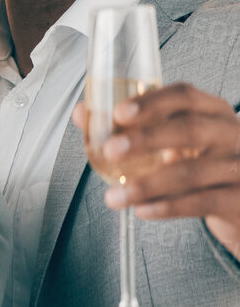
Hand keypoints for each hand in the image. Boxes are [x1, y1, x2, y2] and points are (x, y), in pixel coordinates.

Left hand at [75, 85, 239, 256]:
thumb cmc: (201, 162)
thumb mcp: (172, 141)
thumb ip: (128, 127)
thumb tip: (81, 112)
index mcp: (213, 112)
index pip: (185, 96)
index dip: (151, 102)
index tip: (118, 113)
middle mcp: (231, 134)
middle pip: (190, 129)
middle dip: (146, 139)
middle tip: (109, 151)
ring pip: (192, 172)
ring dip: (146, 185)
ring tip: (113, 197)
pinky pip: (202, 201)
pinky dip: (168, 207)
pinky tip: (142, 210)